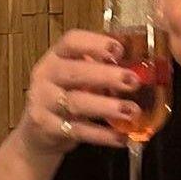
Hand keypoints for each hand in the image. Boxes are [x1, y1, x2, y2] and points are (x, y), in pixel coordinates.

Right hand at [17, 29, 138, 154]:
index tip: (119, 50)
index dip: (95, 43)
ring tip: (131, 111)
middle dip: (106, 76)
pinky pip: (78, 131)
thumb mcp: (80, 76)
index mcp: (56, 56)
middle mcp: (46, 76)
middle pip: (74, 72)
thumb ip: (102, 67)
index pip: (71, 42)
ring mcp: (44, 102)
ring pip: (76, 103)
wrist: (38, 131)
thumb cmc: (68, 95)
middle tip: (134, 81)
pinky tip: (121, 137)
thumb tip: (142, 67)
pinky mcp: (48, 128)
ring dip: (106, 107)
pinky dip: (102, 135)